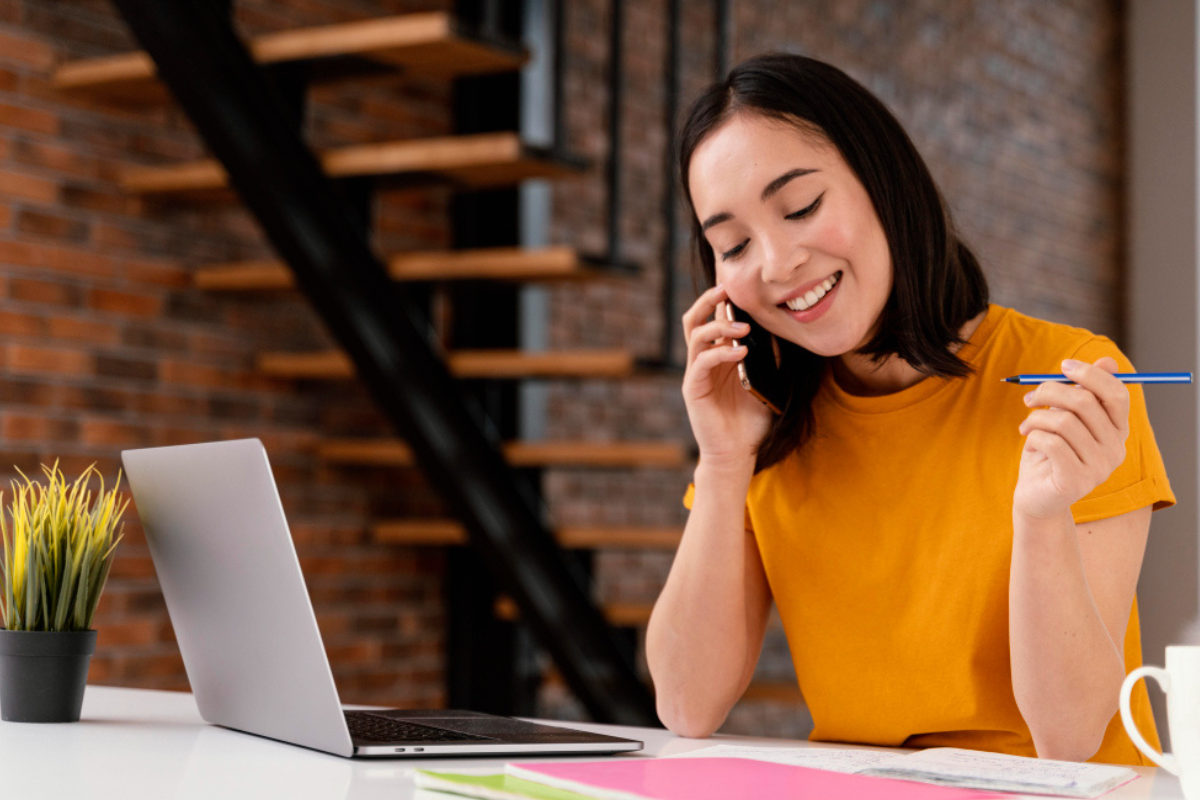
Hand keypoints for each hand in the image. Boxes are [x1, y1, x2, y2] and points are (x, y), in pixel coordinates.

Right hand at [681, 285, 773, 469]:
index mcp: (717, 357)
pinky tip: (741, 352)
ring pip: (696, 336)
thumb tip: (780, 331)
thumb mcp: (766, 384)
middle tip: (726, 290)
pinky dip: (720, 353)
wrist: (737, 454)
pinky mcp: (692, 390)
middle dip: (707, 301)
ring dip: (719, 327)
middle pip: (693, 320)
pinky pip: (701, 363)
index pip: (712, 320)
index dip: (720, 301)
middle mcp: (702, 361)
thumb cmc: (751, 422)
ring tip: (743, 328)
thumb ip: (769, 359)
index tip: (738, 287)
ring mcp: (695, 374)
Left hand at [1013, 357, 1129, 520]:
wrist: (1036, 496)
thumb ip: (1084, 393)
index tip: (1064, 365)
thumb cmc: (1050, 452)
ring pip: (1063, 421)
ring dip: (1036, 417)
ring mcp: (1099, 469)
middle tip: (1030, 398)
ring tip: (1026, 425)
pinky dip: (1033, 436)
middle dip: (1050, 391)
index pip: (1117, 394)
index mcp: (1117, 431)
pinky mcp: (1076, 482)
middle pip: (1085, 403)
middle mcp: (1115, 450)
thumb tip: (1108, 361)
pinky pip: (1051, 443)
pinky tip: (1029, 441)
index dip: (1091, 374)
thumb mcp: (1066, 418)